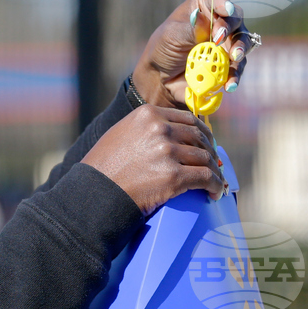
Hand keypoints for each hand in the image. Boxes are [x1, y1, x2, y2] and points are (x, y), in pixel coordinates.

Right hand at [82, 105, 226, 215]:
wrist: (92, 194)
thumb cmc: (102, 169)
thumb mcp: (120, 134)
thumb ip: (144, 129)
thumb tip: (168, 134)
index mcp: (148, 114)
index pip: (187, 119)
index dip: (201, 132)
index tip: (205, 143)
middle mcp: (160, 129)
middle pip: (199, 137)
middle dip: (209, 151)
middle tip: (212, 164)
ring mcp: (167, 151)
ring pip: (205, 157)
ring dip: (214, 170)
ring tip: (214, 181)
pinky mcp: (173, 176)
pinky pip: (205, 177)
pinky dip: (215, 185)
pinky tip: (215, 192)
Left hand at [132, 0, 252, 108]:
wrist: (160, 79)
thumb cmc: (163, 50)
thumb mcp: (171, 36)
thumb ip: (189, 29)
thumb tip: (205, 21)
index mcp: (201, 7)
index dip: (222, 1)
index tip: (225, 10)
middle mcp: (218, 22)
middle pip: (234, 18)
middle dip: (230, 27)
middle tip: (219, 38)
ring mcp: (226, 43)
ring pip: (242, 41)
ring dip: (240, 49)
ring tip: (235, 58)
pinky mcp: (228, 63)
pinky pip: (237, 67)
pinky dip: (235, 75)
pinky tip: (231, 83)